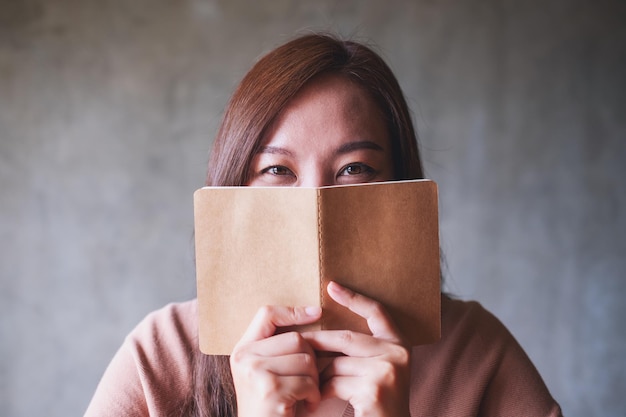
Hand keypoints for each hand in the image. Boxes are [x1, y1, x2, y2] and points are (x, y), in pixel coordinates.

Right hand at [230, 305, 322, 416]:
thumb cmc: (271, 407)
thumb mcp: (265, 372)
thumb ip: (277, 347)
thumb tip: (313, 313)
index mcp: (242, 349)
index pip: (267, 313)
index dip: (293, 311)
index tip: (317, 312)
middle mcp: (244, 357)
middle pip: (296, 338)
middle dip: (311, 360)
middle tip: (307, 381)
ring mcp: (255, 372)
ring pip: (306, 359)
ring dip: (314, 380)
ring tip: (304, 395)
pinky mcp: (270, 389)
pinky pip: (307, 381)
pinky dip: (313, 396)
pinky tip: (305, 407)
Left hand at [303, 282, 410, 416]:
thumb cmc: (378, 405)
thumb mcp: (377, 370)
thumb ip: (361, 351)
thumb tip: (320, 335)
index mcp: (399, 344)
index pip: (376, 312)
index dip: (354, 298)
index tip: (331, 286)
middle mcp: (397, 353)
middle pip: (346, 338)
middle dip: (317, 343)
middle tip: (296, 344)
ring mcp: (387, 370)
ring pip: (336, 363)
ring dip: (318, 375)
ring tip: (308, 382)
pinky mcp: (374, 389)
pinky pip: (335, 383)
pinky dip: (321, 392)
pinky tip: (315, 401)